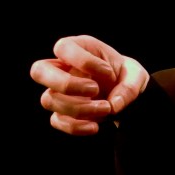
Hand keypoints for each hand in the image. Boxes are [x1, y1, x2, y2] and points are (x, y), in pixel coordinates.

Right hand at [29, 34, 149, 134]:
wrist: (126, 94)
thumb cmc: (126, 76)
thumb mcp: (136, 75)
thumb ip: (129, 87)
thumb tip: (113, 105)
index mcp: (78, 48)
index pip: (62, 47)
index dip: (83, 61)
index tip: (109, 72)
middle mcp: (62, 68)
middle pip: (39, 71)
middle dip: (65, 84)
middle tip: (95, 90)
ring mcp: (58, 91)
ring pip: (48, 100)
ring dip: (78, 108)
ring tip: (107, 108)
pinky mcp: (62, 111)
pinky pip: (56, 121)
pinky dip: (75, 126)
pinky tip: (95, 126)